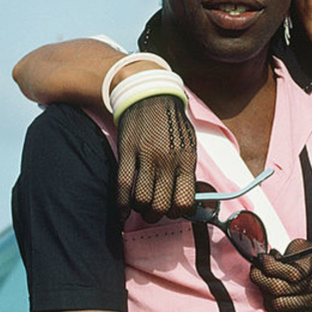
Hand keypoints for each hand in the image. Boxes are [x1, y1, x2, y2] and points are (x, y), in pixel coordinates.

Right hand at [116, 95, 196, 222]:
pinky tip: (123, 213)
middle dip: (158, 215)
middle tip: (155, 212)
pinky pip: (123, 185)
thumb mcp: (189, 146)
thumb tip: (188, 198)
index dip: (178, 212)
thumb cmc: (172, 125)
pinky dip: (122, 204)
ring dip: (141, 210)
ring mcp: (146, 156)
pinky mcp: (127, 152)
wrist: (150, 96)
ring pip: (142, 199)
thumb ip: (188, 171)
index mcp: (186, 160)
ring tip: (142, 207)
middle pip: (161, 204)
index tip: (173, 210)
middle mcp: (167, 160)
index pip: (185, 201)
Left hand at [250, 246, 311, 311]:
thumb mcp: (307, 248)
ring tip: (264, 284)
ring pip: (277, 305)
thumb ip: (287, 252)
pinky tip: (271, 297)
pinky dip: (272, 308)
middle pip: (279, 289)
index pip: (289, 272)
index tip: (262, 259)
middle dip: (260, 278)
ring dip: (265, 293)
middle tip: (256, 271)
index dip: (269, 265)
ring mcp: (311, 304)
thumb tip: (267, 260)